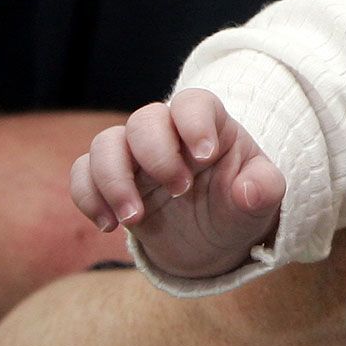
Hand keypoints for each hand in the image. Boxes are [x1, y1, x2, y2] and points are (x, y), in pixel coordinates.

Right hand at [72, 88, 284, 279]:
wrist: (212, 242)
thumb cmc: (239, 208)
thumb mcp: (261, 201)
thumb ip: (264, 190)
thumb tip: (248, 191)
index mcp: (210, 126)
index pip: (193, 103)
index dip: (194, 123)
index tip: (204, 157)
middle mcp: (168, 134)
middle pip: (144, 119)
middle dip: (156, 155)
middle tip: (179, 191)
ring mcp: (135, 157)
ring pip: (105, 142)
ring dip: (113, 180)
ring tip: (134, 219)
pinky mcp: (111, 181)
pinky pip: (82, 173)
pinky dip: (88, 197)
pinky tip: (109, 225)